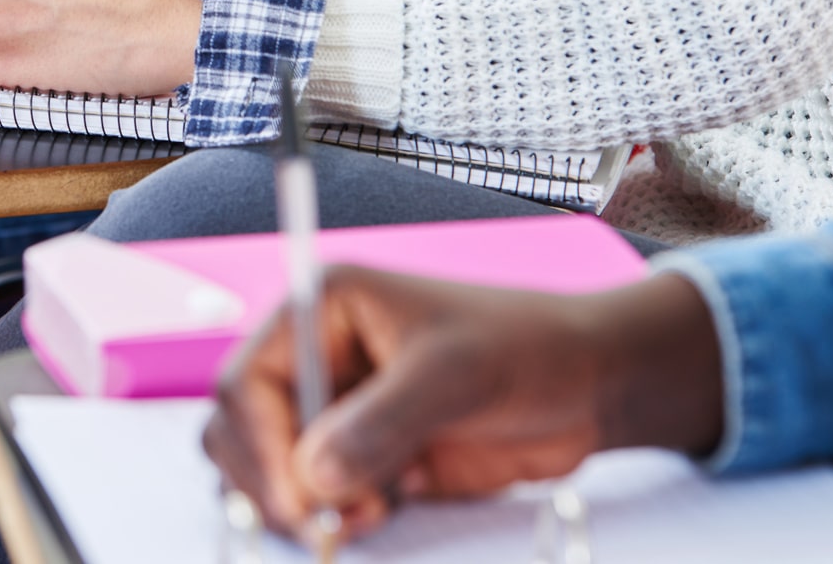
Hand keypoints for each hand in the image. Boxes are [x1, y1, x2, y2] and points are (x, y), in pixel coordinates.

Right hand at [203, 267, 723, 544]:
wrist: (589, 387)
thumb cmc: (527, 347)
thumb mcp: (453, 375)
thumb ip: (380, 423)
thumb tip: (312, 475)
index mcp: (321, 310)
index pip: (247, 382)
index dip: (258, 445)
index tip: (295, 499)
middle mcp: (318, 357)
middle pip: (243, 432)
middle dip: (272, 481)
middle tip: (320, 522)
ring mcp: (340, 410)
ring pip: (276, 471)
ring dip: (305, 504)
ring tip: (364, 512)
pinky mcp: (366, 457)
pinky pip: (322, 498)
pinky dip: (339, 517)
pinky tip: (384, 508)